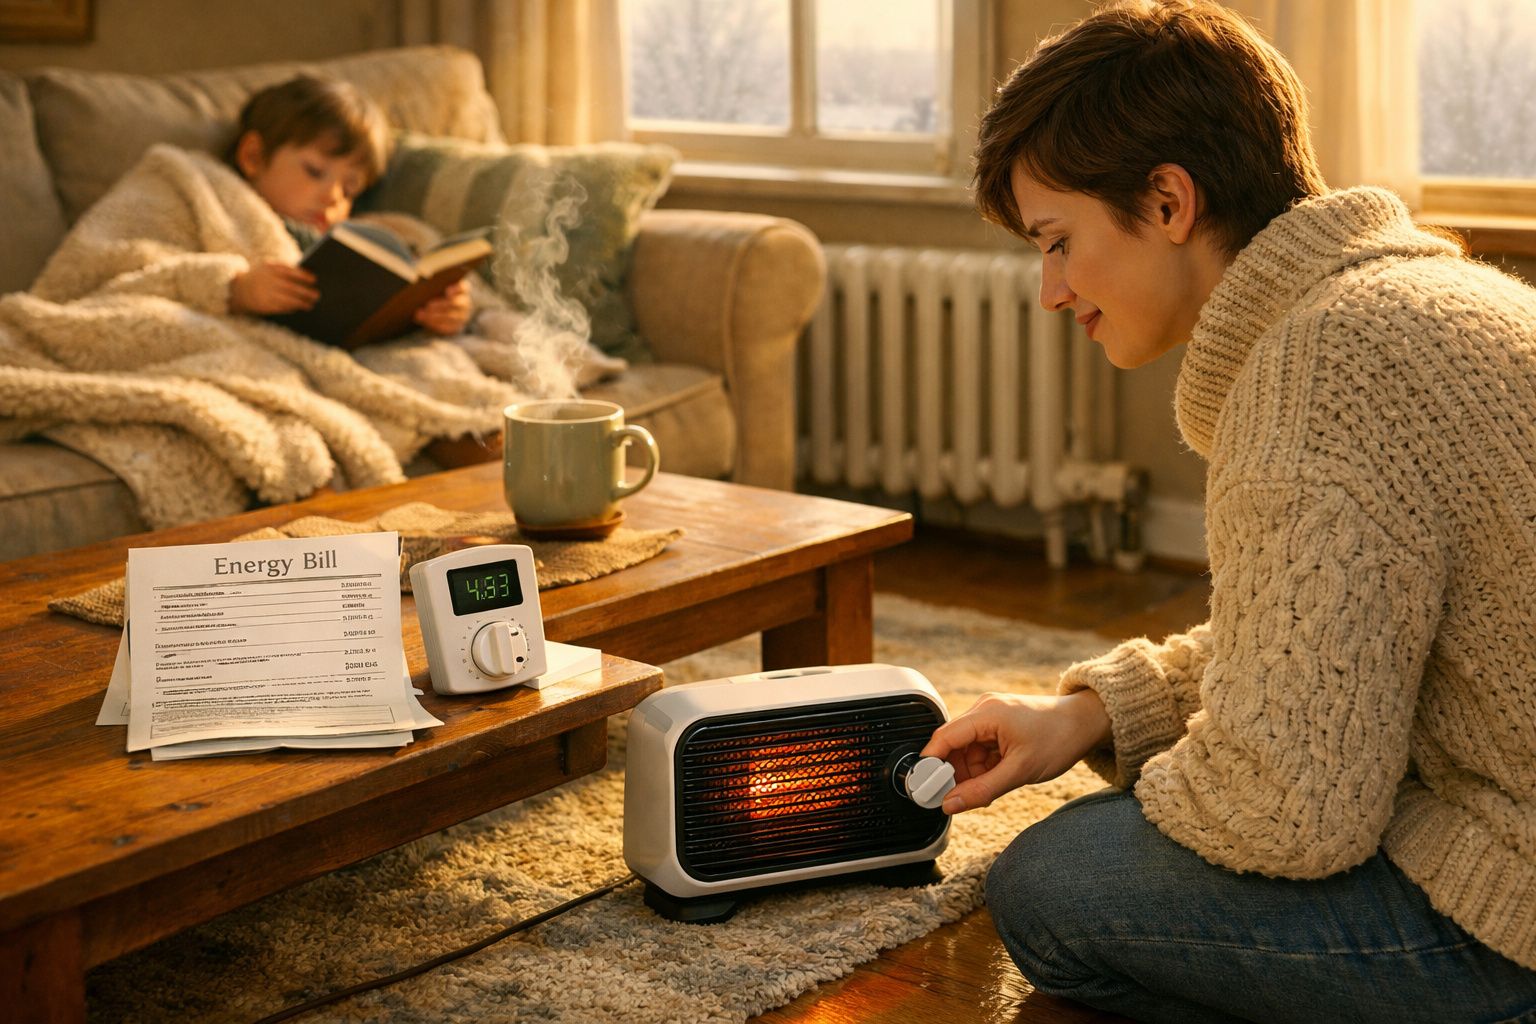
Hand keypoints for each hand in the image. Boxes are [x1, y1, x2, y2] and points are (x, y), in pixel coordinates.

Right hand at [229, 261, 317, 314]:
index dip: (303, 275)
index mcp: (270, 267)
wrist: (239, 288)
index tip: (314, 279)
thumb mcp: (269, 268)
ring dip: (301, 302)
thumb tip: (308, 277)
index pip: (289, 271)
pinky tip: (299, 307)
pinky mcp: (264, 304)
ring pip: (287, 299)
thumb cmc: (262, 277)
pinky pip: (281, 307)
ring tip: (311, 304)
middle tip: (317, 294)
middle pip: (291, 286)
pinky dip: (291, 307)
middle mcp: (267, 280)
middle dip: (305, 291)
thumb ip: (285, 270)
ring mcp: (265, 293)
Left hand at [414, 280, 471, 335]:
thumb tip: (422, 282)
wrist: (444, 307)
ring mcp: (462, 316)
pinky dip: (434, 324)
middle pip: (455, 304)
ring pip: (450, 317)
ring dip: (434, 316)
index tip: (446, 291)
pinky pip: (447, 327)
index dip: (455, 289)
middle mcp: (465, 303)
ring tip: (420, 314)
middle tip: (427, 305)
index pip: (462, 288)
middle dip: (441, 305)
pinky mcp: (456, 327)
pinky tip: (423, 320)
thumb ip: (433, 283)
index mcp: (462, 290)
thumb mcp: (437, 286)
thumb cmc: (438, 292)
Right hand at [920, 690, 1111, 813]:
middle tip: (956, 799)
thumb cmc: (1058, 738)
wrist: (1085, 723)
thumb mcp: (1020, 771)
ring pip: (964, 750)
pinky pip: (977, 748)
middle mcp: (984, 709)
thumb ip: (982, 790)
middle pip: (951, 745)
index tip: (923, 788)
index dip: (930, 764)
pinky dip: (981, 766)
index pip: (944, 738)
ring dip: (970, 772)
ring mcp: (990, 715)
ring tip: (987, 789)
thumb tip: (950, 804)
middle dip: (952, 773)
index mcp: (987, 713)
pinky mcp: (996, 724)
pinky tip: (994, 778)